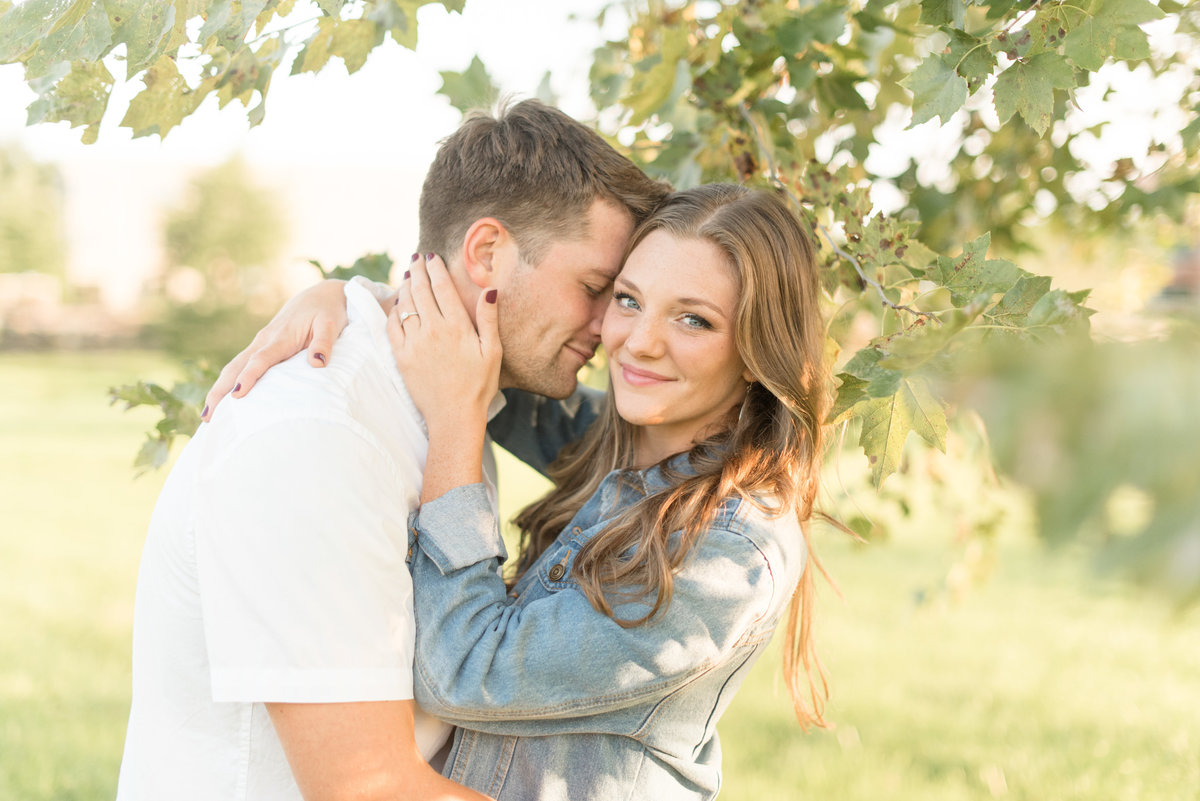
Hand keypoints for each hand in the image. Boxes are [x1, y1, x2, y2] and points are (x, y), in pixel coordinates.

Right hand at [202, 279, 351, 420]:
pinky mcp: (260, 348)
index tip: (237, 395)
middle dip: (220, 390)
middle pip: (236, 367)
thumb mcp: (330, 325)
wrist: (319, 296)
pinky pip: (240, 366)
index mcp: (280, 337)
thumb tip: (318, 363)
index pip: (260, 360)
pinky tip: (222, 402)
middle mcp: (264, 341)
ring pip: (234, 367)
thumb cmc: (326, 312)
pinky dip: (227, 383)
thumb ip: (324, 343)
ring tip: (207, 417)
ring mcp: (260, 344)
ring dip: (218, 390)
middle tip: (208, 417)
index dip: (248, 377)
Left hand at [387, 254, 499, 435]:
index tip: (431, 257)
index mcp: (457, 326)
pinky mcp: (401, 357)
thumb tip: (490, 290)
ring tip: (406, 275)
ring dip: (404, 286)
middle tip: (415, 257)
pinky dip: (394, 310)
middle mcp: (433, 330)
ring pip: (405, 305)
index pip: (442, 287)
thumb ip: (488, 319)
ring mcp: (414, 343)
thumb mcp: (492, 352)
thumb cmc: (478, 385)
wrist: (453, 416)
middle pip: (420, 290)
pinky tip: (397, 304)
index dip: (435, 268)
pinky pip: (393, 326)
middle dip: (417, 270)